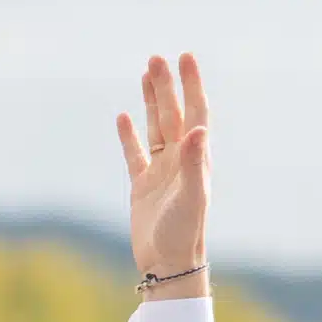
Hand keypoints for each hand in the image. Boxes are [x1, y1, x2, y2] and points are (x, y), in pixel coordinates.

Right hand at [116, 50, 210, 295]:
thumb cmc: (184, 232)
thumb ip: (193, 162)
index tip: (185, 58)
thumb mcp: (190, 195)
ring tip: (145, 74)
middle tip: (157, 58)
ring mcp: (161, 171)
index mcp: (196, 158)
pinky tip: (124, 116)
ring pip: (155, 127)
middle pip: (172, 114)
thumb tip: (197, 128)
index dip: (191, 85)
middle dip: (166, 86)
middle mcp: (180, 160)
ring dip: (152, 102)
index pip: (195, 112)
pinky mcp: (142, 186)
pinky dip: (130, 135)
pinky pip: (135, 153)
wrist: (168, 263)